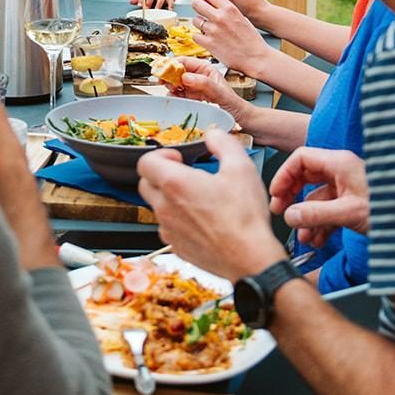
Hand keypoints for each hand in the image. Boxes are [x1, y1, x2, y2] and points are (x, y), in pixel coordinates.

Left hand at [136, 131, 283, 280]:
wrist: (250, 259)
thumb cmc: (245, 218)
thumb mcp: (241, 168)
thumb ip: (223, 143)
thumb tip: (213, 135)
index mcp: (175, 184)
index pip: (145, 162)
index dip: (160, 155)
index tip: (178, 158)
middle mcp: (165, 207)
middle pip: (145, 184)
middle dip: (161, 175)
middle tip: (183, 175)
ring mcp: (168, 229)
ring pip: (156, 207)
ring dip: (170, 198)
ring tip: (197, 198)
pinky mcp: (175, 246)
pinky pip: (168, 227)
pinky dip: (178, 220)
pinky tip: (201, 219)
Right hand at [164, 57, 254, 130]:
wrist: (239, 120)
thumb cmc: (235, 105)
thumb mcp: (220, 93)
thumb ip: (204, 84)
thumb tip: (185, 77)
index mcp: (205, 69)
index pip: (184, 61)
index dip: (173, 65)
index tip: (165, 71)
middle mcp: (198, 77)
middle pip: (177, 71)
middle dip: (169, 75)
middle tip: (163, 81)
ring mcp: (194, 88)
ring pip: (175, 83)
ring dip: (170, 86)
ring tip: (170, 90)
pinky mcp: (191, 99)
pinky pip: (178, 95)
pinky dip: (173, 96)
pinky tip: (174, 98)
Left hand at [192, 0, 272, 76]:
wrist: (255, 58)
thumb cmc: (251, 39)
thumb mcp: (242, 18)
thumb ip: (227, 11)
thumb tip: (213, 5)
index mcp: (230, 9)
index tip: (207, 2)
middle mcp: (220, 17)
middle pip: (197, 4)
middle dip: (198, 7)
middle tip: (202, 13)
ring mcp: (213, 30)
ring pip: (195, 20)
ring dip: (199, 24)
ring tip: (208, 29)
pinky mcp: (208, 44)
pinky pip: (195, 36)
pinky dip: (199, 38)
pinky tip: (207, 39)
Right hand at [267, 147, 370, 247]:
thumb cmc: (391, 209)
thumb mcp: (348, 212)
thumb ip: (316, 214)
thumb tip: (290, 216)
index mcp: (339, 163)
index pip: (301, 159)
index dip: (284, 175)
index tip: (276, 194)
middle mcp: (341, 171)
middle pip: (305, 177)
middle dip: (292, 197)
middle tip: (281, 212)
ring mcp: (347, 186)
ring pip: (316, 197)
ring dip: (307, 217)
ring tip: (303, 235)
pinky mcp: (352, 201)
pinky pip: (328, 209)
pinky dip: (320, 223)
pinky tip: (318, 239)